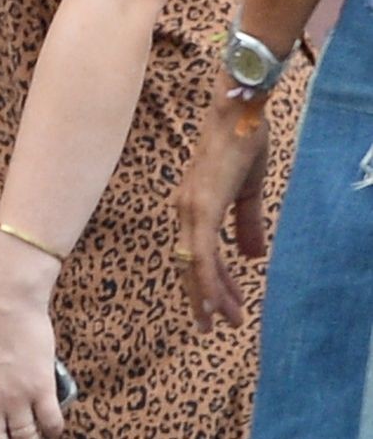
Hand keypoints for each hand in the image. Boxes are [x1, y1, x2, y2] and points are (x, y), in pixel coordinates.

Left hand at [174, 90, 270, 329]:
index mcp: (193, 206)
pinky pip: (203, 253)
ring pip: (195, 265)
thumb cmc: (242, 144)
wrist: (240, 113)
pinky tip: (215, 302)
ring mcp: (191, 209)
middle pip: (190, 264)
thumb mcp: (248, 191)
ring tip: (224, 321)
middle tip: (217, 325)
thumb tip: (252, 257)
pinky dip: (208, 280)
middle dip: (205, 297)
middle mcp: (185, 210)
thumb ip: (247, 224)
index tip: (227, 306)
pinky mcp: (201, 207)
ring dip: (208, 296)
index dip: (212, 282)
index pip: (199, 254)